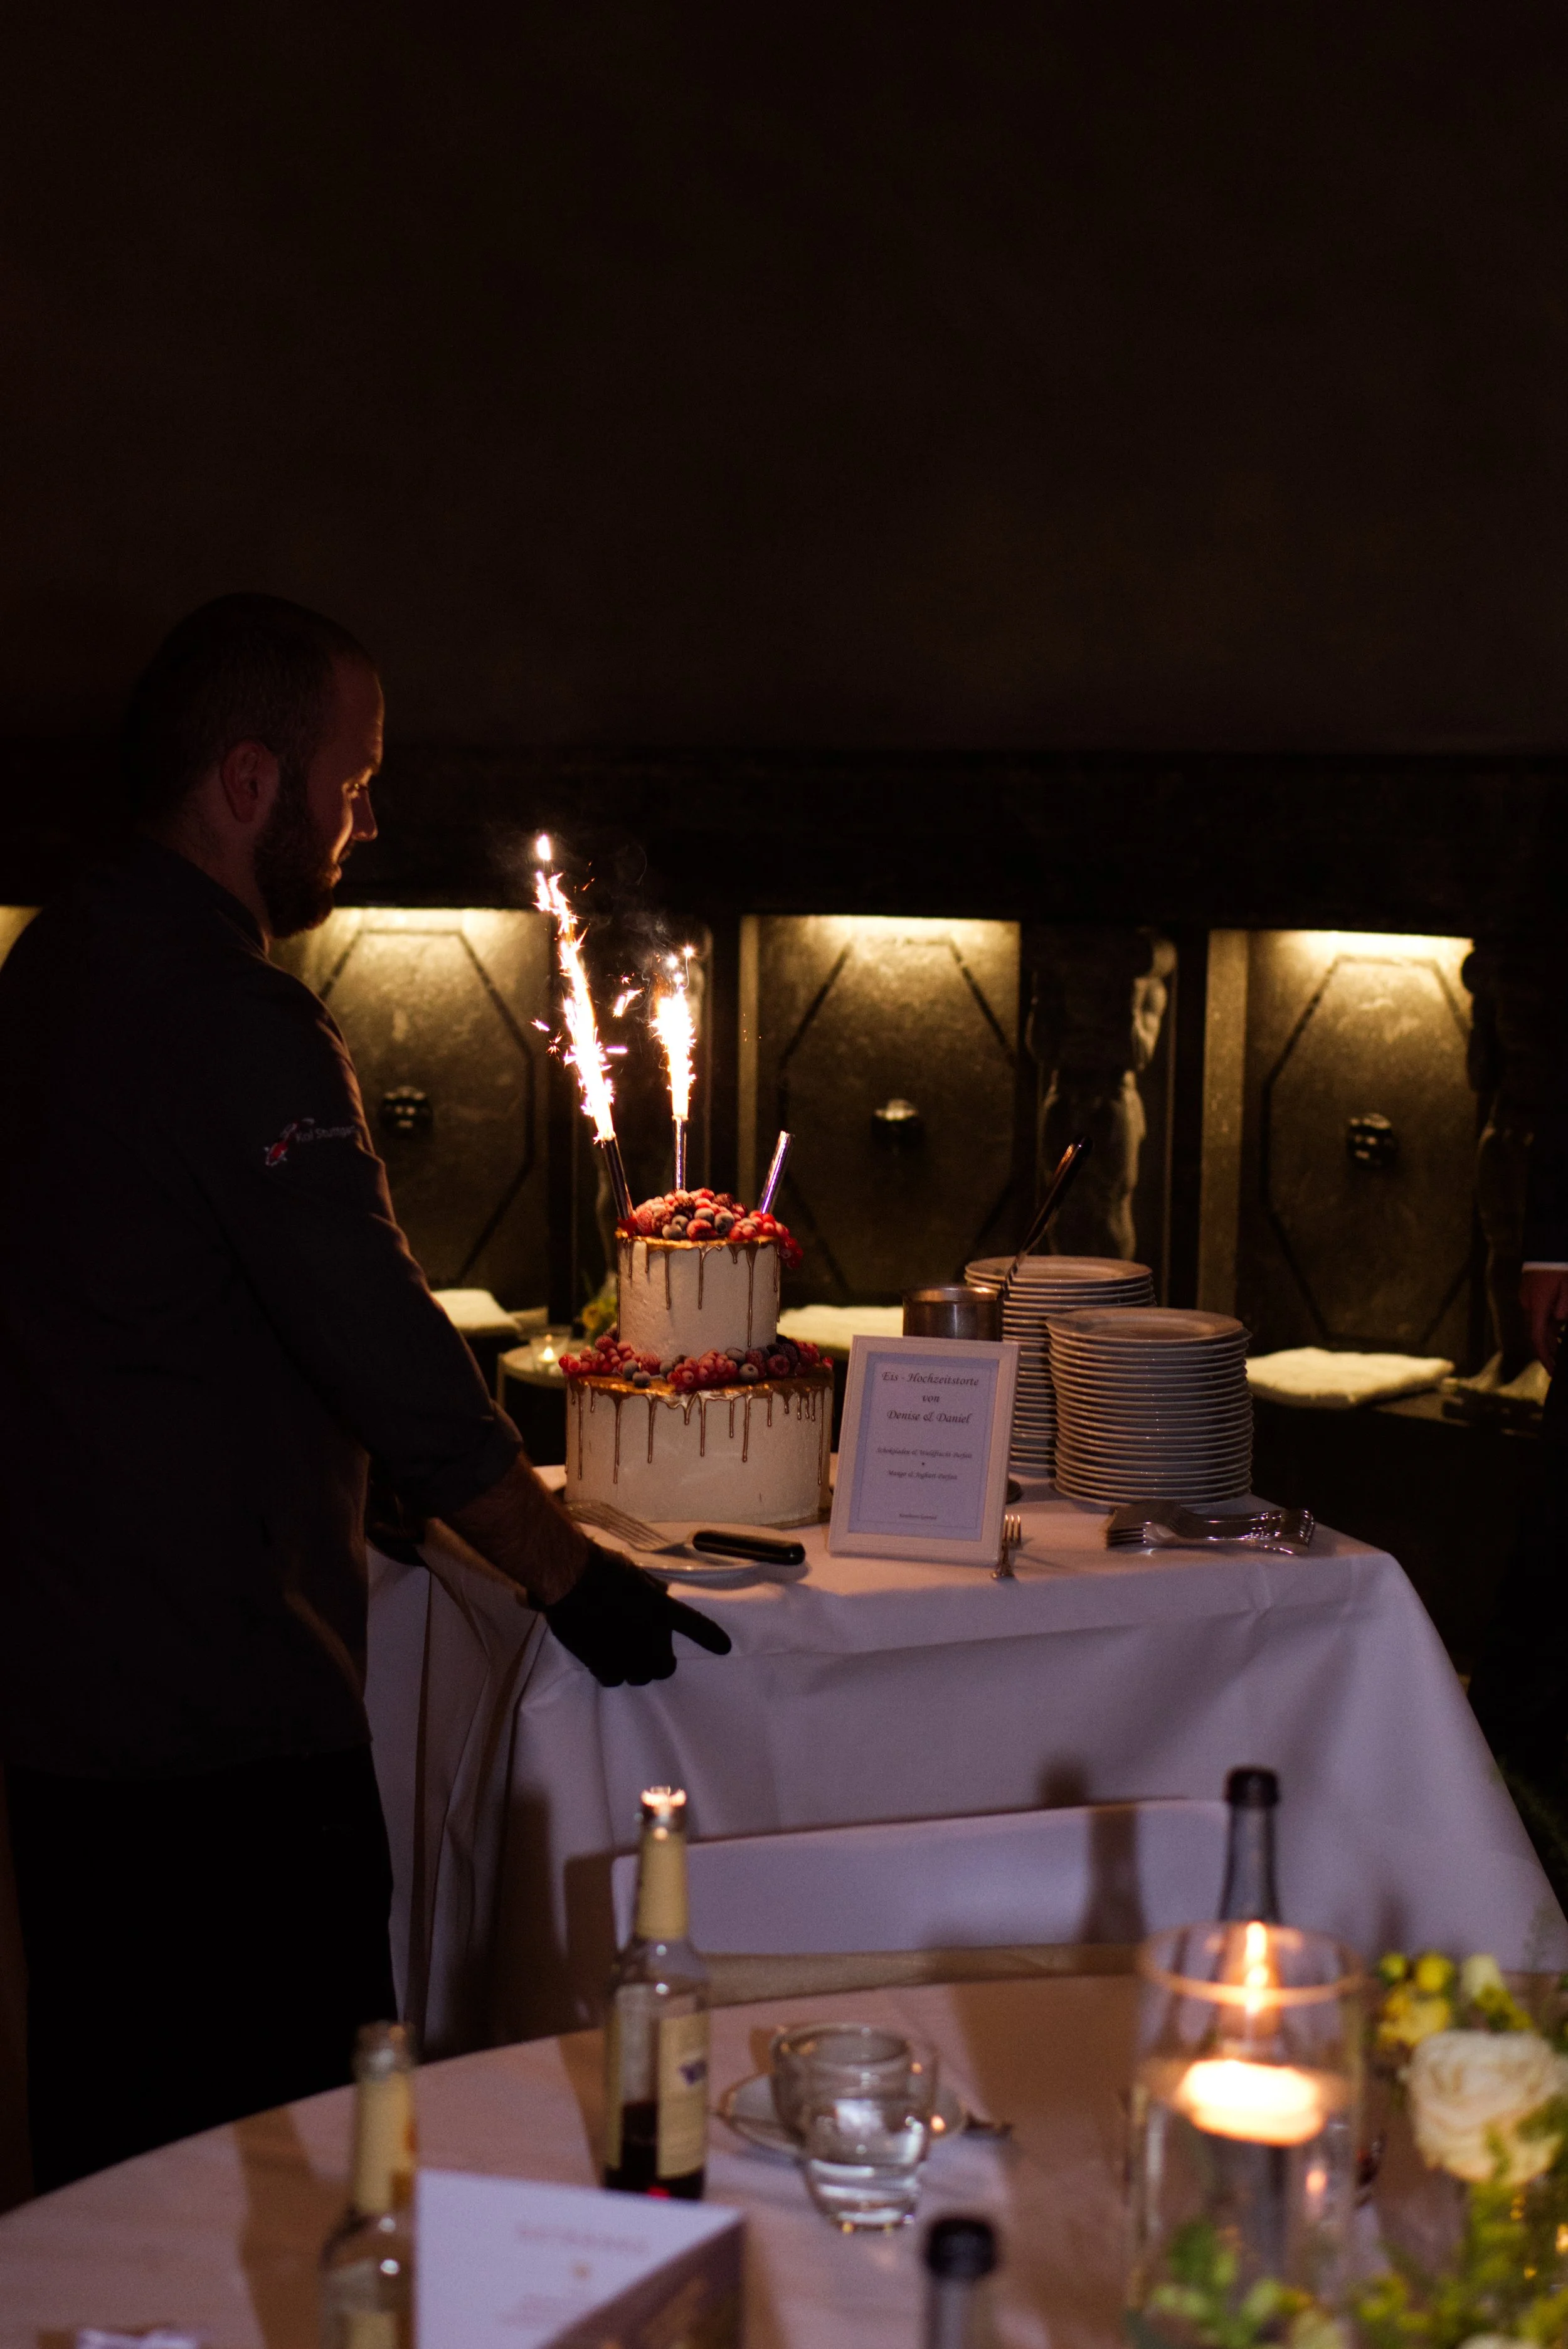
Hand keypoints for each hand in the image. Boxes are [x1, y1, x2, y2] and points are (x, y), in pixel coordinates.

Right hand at [542, 1543, 732, 1686]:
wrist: (570, 1579)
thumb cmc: (603, 1569)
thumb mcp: (639, 1576)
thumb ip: (654, 1594)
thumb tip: (661, 1599)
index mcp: (661, 1610)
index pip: (694, 1626)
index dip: (711, 1638)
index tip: (724, 1647)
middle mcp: (648, 1638)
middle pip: (664, 1668)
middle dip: (659, 1662)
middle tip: (647, 1650)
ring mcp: (625, 1655)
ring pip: (639, 1677)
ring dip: (635, 1668)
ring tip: (623, 1654)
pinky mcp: (600, 1664)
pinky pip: (613, 1679)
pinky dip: (612, 1672)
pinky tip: (604, 1659)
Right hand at [1521, 1267, 1567, 1372]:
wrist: (1548, 1244)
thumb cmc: (1560, 1265)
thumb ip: (1564, 1306)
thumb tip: (1559, 1321)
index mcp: (1537, 1304)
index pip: (1538, 1337)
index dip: (1545, 1356)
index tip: (1552, 1371)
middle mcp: (1527, 1303)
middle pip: (1536, 1332)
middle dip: (1548, 1349)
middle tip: (1558, 1364)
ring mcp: (1526, 1298)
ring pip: (1537, 1324)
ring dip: (1549, 1337)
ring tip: (1561, 1348)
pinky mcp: (1529, 1293)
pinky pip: (1537, 1314)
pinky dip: (1547, 1324)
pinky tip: (1558, 1330)